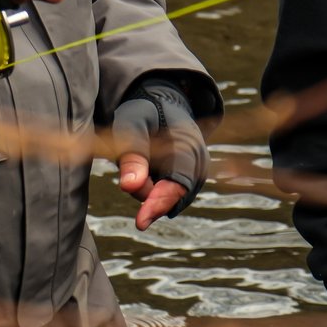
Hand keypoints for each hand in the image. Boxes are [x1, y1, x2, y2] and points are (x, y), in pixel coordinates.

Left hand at [111, 78, 204, 228]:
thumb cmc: (145, 111)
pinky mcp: (187, 182)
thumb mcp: (132, 123)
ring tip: (138, 162)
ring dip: (147, 189)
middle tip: (127, 177)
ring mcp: (196, 174)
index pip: (179, 183)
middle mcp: (200, 163)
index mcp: (190, 145)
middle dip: (146, 194)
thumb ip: (132, 153)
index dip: (159, 202)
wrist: (162, 104)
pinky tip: (144, 171)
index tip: (141, 222)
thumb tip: (129, 187)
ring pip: (167, 200)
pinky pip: (166, 197)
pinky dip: (151, 189)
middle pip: (172, 196)